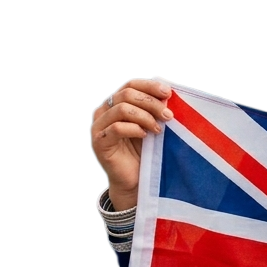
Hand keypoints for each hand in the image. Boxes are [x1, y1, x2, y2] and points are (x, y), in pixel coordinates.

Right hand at [90, 77, 173, 210]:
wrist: (135, 181)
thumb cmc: (144, 152)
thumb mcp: (151, 125)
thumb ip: (155, 109)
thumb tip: (168, 93)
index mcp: (115, 103)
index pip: (130, 84)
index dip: (149, 86)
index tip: (168, 92)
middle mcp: (103, 111)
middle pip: (126, 94)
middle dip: (151, 103)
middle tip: (168, 115)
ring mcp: (98, 127)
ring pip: (121, 109)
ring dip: (145, 116)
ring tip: (159, 129)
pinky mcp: (98, 142)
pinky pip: (116, 128)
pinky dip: (134, 129)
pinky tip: (145, 136)